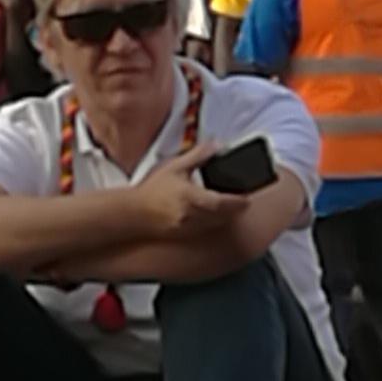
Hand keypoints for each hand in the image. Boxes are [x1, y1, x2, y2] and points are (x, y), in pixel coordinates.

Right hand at [141, 145, 270, 252]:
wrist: (133, 213)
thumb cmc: (152, 190)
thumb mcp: (175, 167)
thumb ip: (198, 156)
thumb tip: (217, 145)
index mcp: (189, 197)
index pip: (219, 203)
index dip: (237, 201)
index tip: (248, 197)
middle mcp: (190, 216)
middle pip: (223, 216)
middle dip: (237, 209)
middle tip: (246, 199)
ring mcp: (188, 228)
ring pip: (217, 224)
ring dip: (229, 216)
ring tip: (235, 205)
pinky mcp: (186, 235)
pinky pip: (208, 230)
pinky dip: (217, 222)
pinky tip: (219, 214)